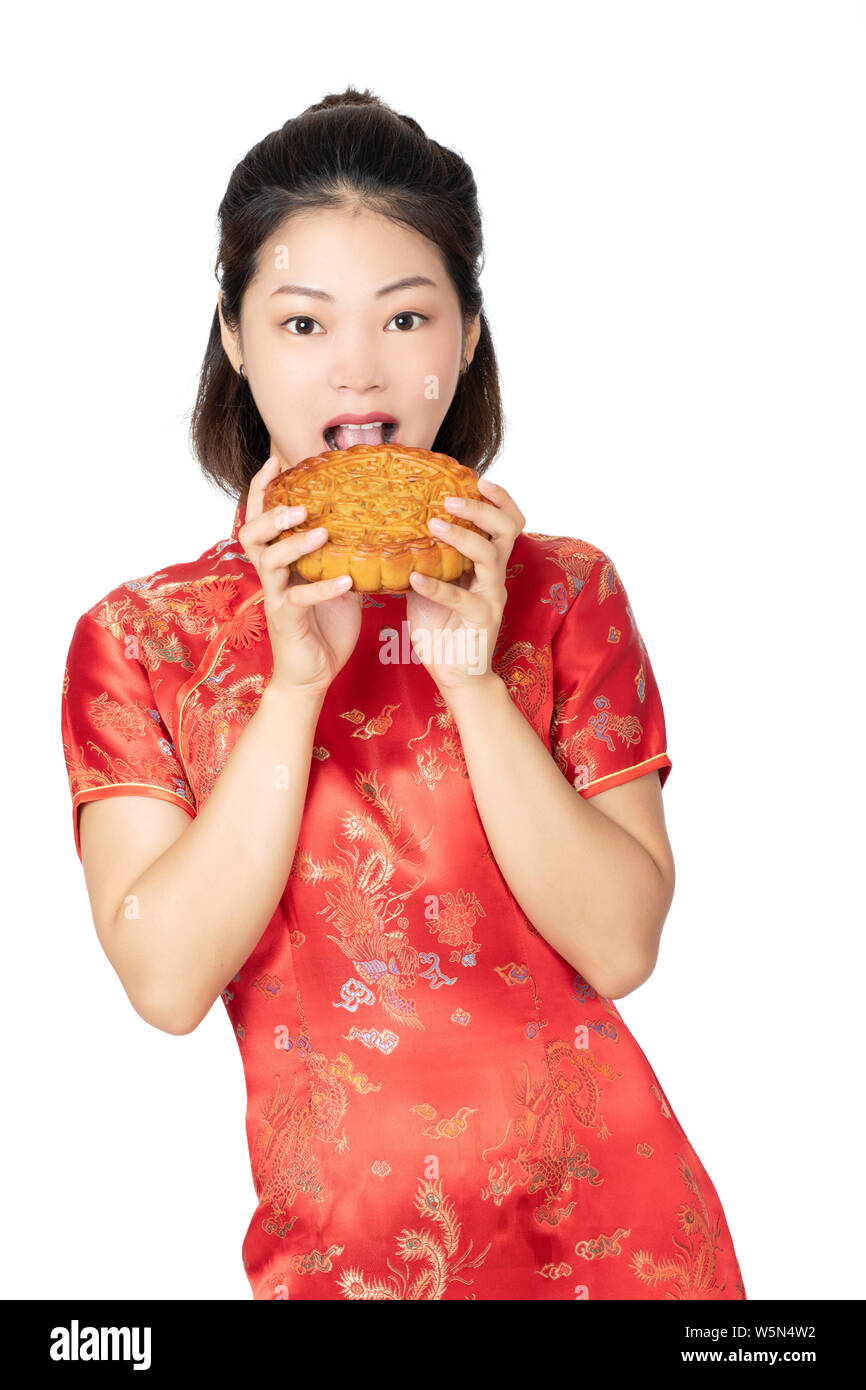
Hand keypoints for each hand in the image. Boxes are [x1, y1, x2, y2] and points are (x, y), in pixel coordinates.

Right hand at [238, 456, 362, 697]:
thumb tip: (376, 529)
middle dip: (270, 513)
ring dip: (296, 544)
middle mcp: (272, 575)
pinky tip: (346, 580)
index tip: (275, 462)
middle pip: (251, 533)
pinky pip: (300, 598)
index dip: (262, 490)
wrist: (312, 675)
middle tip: (299, 505)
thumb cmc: (324, 628)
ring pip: (270, 561)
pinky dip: (323, 587)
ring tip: (321, 532)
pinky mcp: (288, 620)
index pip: (261, 518)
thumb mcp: (339, 583)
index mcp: (280, 562)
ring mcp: (277, 597)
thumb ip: (346, 556)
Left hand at [405, 476, 525, 698]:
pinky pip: (461, 599)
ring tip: (433, 525)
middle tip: (450, 498)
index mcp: (487, 565)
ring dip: (462, 537)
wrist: (456, 675)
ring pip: (489, 557)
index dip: (499, 499)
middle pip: (507, 530)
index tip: (478, 478)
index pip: (507, 522)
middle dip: (482, 509)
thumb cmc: (442, 628)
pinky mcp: (482, 622)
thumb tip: (392, 530)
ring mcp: (492, 599)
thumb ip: (423, 558)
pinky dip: (437, 586)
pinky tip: (415, 578)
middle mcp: (495, 577)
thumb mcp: (430, 585)